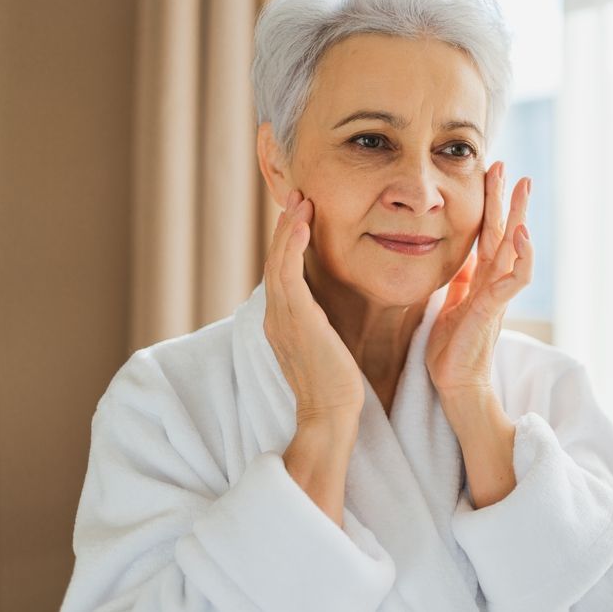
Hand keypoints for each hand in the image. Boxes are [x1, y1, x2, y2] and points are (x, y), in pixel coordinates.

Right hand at [263, 188, 364, 427]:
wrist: (330, 416)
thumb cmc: (337, 386)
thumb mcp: (329, 345)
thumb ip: (324, 322)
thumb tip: (335, 307)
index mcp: (283, 321)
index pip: (282, 272)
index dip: (289, 241)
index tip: (302, 215)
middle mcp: (275, 316)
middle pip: (276, 260)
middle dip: (286, 226)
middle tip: (297, 196)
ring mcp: (281, 318)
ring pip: (278, 261)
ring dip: (288, 228)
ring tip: (300, 200)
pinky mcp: (294, 320)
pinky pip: (287, 274)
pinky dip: (292, 247)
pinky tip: (302, 225)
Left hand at [425, 161, 532, 401]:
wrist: (456, 385)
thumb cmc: (452, 350)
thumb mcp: (451, 304)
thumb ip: (460, 280)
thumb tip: (462, 257)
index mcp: (481, 281)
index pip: (487, 235)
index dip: (489, 206)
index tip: (488, 176)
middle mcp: (493, 284)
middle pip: (503, 234)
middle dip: (507, 200)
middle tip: (510, 167)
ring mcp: (497, 296)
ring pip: (513, 249)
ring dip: (519, 216)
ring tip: (524, 188)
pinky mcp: (494, 310)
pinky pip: (514, 280)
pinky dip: (521, 256)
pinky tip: (521, 235)